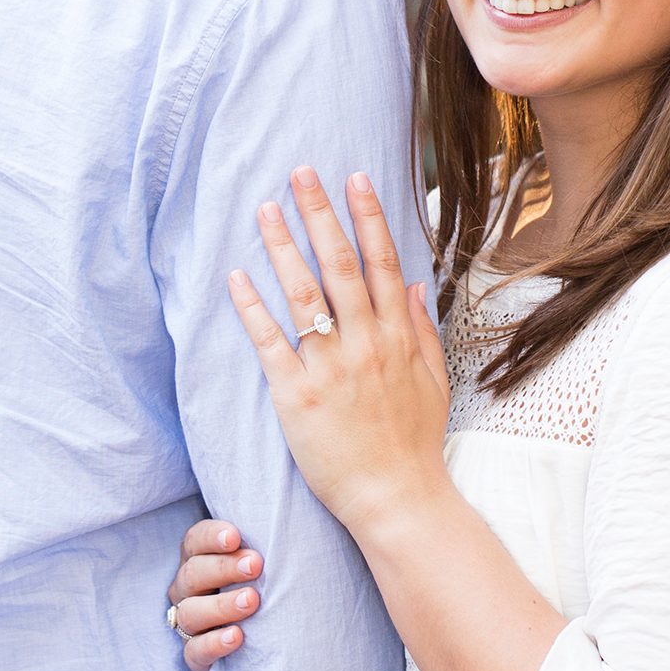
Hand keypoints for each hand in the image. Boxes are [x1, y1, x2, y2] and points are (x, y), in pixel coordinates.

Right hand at [167, 519, 263, 670]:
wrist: (269, 645)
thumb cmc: (269, 587)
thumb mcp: (265, 565)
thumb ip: (267, 546)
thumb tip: (296, 521)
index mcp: (199, 559)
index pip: (194, 541)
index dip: (210, 536)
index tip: (235, 536)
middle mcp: (188, 589)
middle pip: (193, 573)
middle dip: (223, 567)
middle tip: (255, 565)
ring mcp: (189, 624)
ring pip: (190, 612)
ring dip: (221, 605)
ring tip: (252, 602)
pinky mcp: (196, 657)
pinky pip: (194, 651)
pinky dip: (214, 643)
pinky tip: (237, 637)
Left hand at [228, 168, 451, 541]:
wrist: (397, 498)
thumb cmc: (413, 443)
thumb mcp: (433, 380)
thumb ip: (419, 328)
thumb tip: (410, 282)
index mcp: (396, 337)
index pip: (382, 261)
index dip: (366, 216)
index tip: (353, 179)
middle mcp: (365, 344)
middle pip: (339, 264)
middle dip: (319, 213)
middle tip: (300, 172)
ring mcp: (330, 368)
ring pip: (303, 294)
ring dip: (282, 247)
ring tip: (265, 210)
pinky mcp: (297, 396)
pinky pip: (271, 342)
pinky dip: (252, 307)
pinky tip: (236, 277)